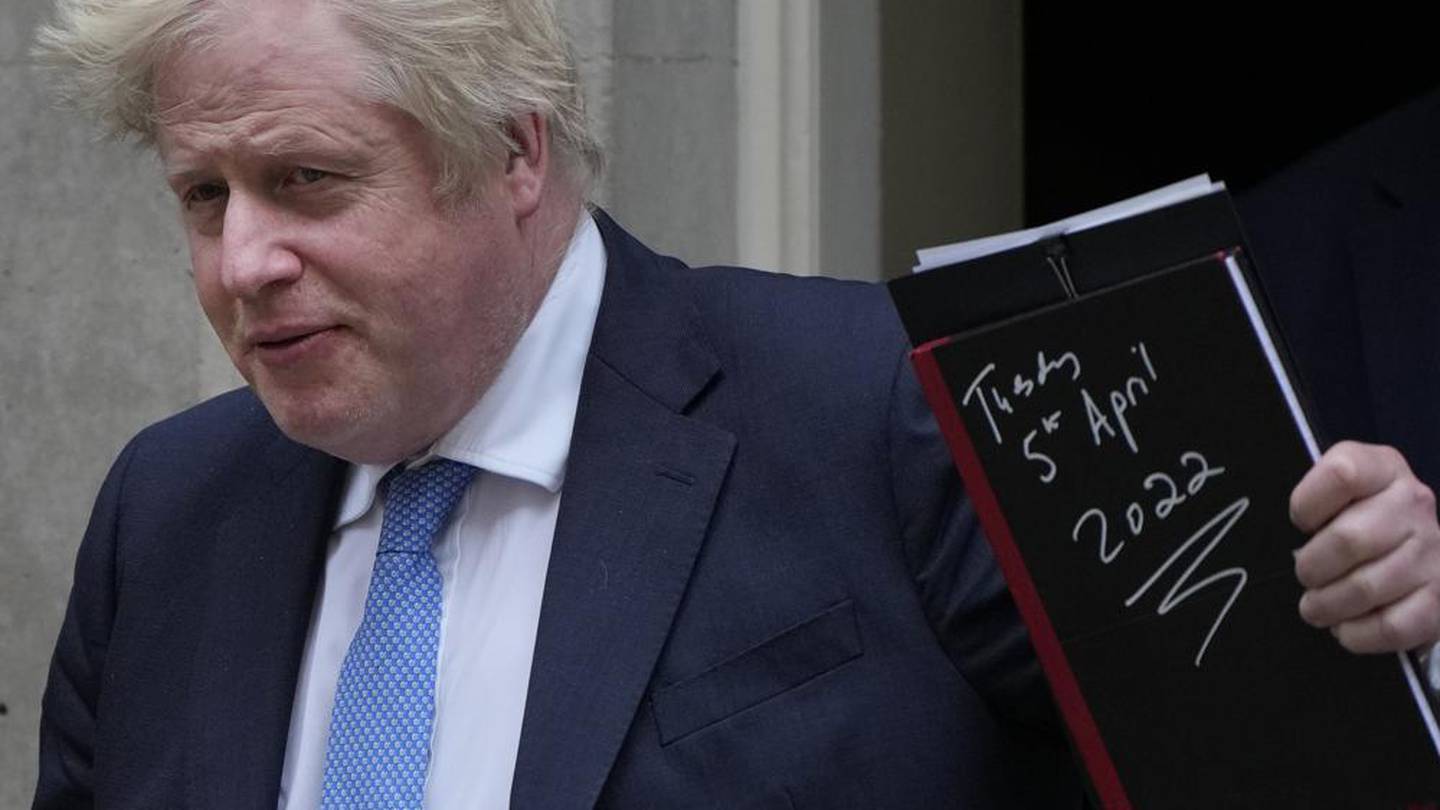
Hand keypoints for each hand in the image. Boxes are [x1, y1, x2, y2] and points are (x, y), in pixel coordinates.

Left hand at [1290, 441, 1439, 652]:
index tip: (1300, 524)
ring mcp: (1433, 551)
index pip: (1341, 475)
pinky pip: (1391, 626)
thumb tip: (1279, 544)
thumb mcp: (1336, 494)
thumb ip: (1312, 504)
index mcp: (1383, 468)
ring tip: (1315, 607)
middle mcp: (1414, 504)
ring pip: (1365, 588)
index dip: (1306, 504)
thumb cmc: (1357, 518)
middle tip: (1304, 577)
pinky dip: (1357, 634)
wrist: (1414, 547)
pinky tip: (1344, 627)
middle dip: (1311, 567)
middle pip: (1348, 540)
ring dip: (1327, 605)